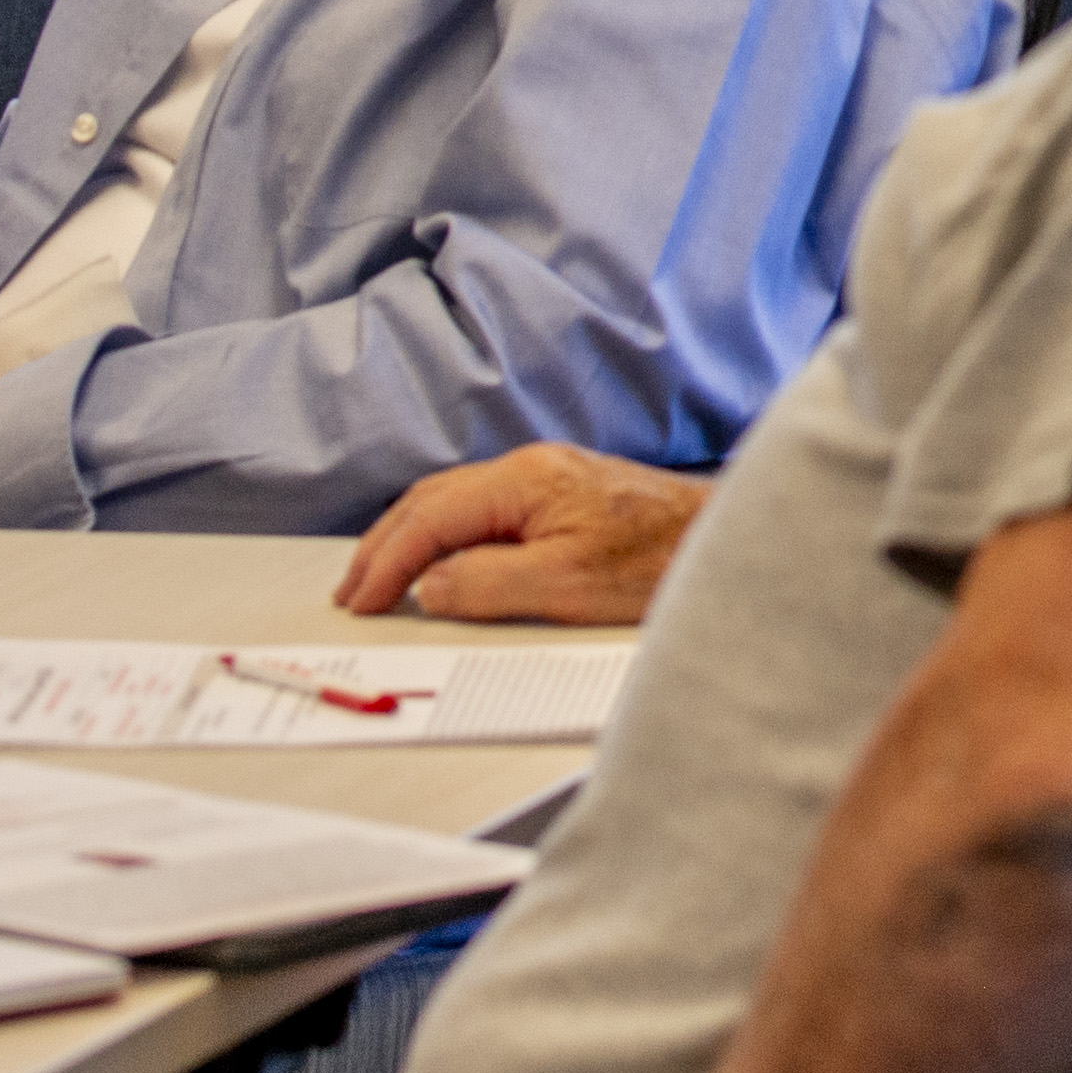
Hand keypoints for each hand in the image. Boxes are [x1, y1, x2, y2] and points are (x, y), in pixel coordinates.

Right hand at [343, 441, 708, 627]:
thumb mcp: (565, 586)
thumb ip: (487, 584)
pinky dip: (444, 533)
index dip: (386, 563)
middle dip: (383, 546)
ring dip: (410, 538)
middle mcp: (530, 468)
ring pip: (453, 499)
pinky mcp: (564, 493)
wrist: (720, 538)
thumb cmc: (654, 561)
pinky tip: (440, 560)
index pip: (430, 518)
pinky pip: (482, 507)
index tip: (359, 604)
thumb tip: (428, 586)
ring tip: (380, 579)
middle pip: (431, 500)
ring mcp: (547, 476)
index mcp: (524, 481)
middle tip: (351, 593)